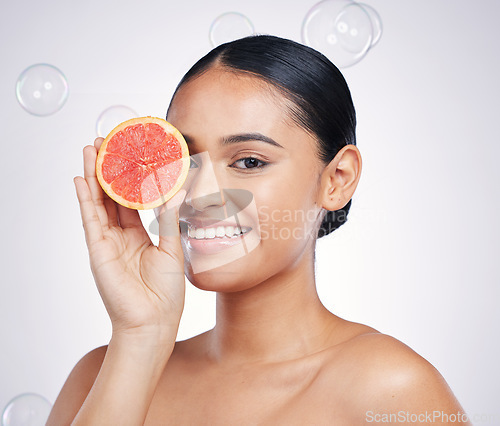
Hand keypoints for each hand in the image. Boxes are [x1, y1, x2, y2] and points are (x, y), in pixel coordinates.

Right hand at [74, 138, 185, 341]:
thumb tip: (177, 191)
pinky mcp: (98, 250)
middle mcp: (120, 235)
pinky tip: (81, 181)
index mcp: (139, 235)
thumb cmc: (165, 292)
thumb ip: (171, 220)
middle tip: (105, 143)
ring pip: (98, 202)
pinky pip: (90, 220)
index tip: (129, 155)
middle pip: (111, 195)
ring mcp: (107, 242)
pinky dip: (85, 200)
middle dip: (108, 170)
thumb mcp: (172, 249)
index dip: (130, 178)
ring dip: (93, 177)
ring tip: (90, 150)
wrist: (153, 322)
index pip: (131, 199)